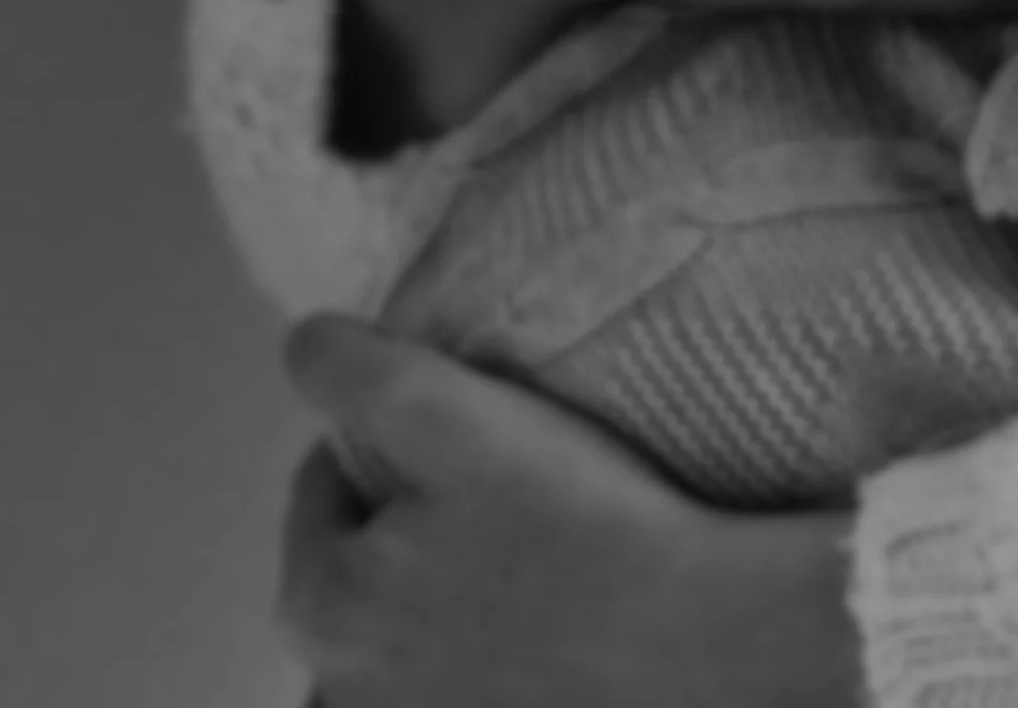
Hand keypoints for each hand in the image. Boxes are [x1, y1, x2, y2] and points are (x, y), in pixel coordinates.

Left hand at [278, 316, 864, 707]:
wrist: (712, 648)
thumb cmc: (581, 526)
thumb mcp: (451, 413)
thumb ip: (352, 370)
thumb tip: (305, 345)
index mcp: (316, 606)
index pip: (325, 489)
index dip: (399, 445)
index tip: (482, 441)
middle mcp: (342, 692)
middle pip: (365, 576)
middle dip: (416, 535)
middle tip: (514, 502)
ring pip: (412, 646)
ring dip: (449, 612)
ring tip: (540, 575)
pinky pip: (468, 691)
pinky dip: (492, 669)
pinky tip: (551, 646)